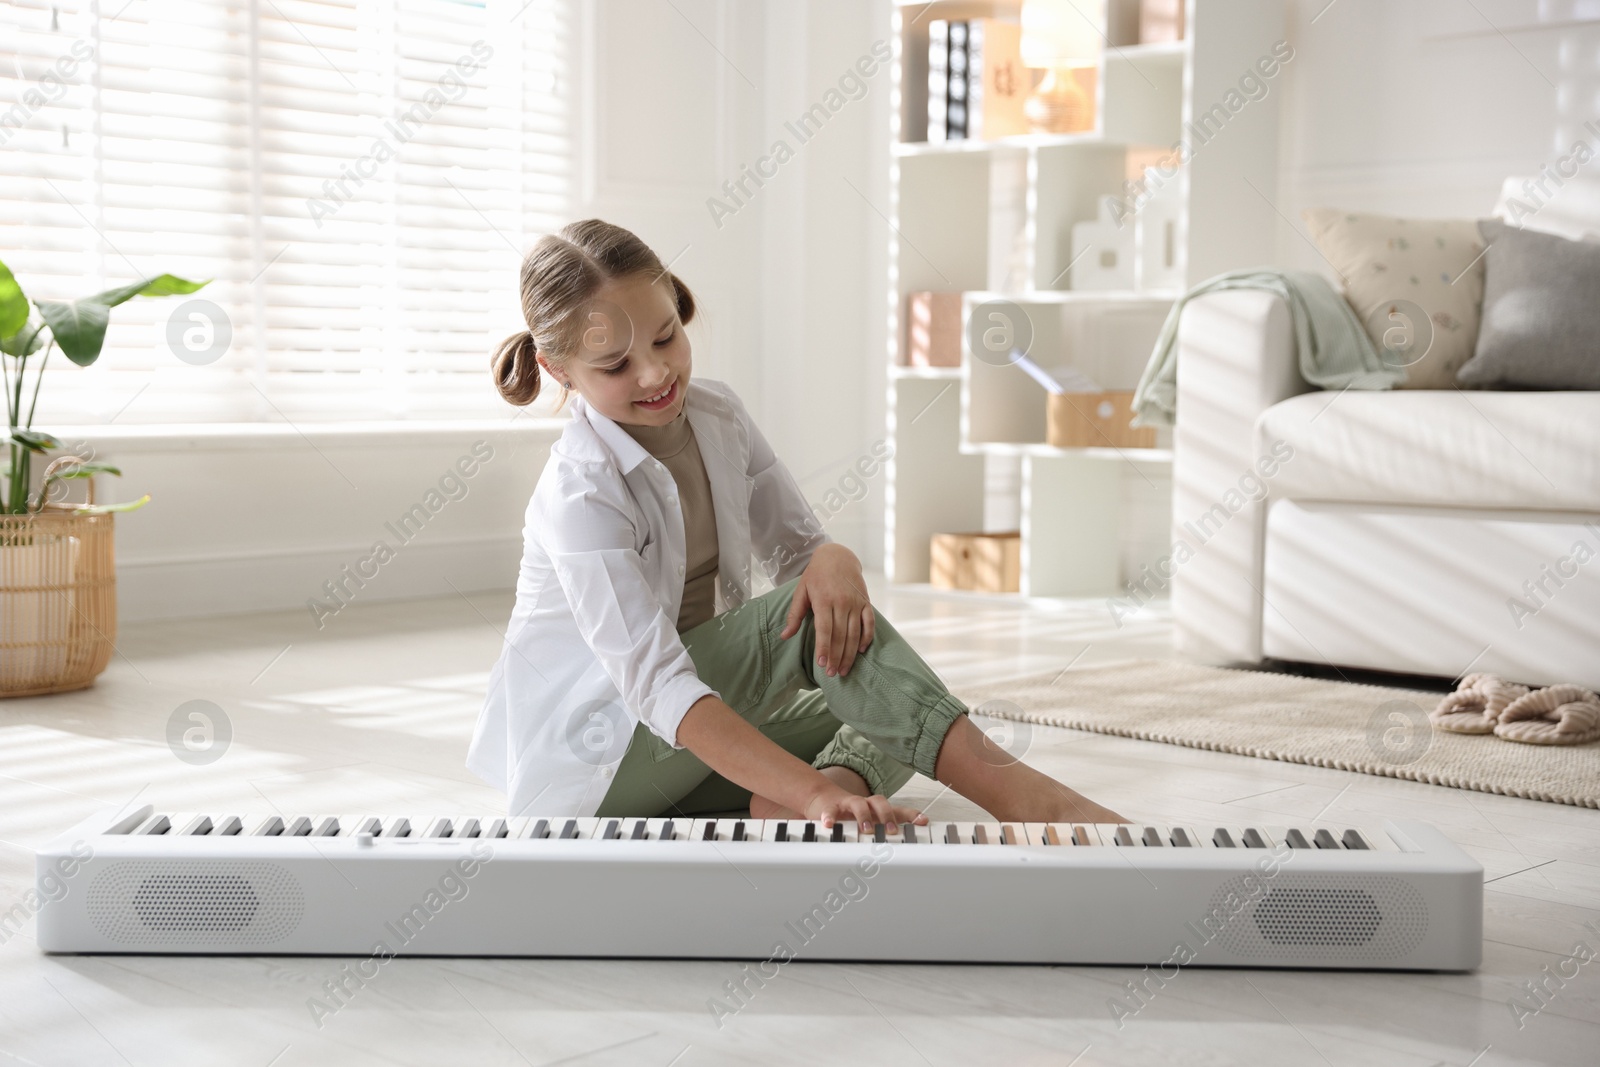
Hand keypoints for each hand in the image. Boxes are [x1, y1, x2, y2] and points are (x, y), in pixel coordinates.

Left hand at [781, 544, 873, 677]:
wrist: (838, 556)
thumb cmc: (816, 575)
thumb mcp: (801, 591)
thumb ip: (794, 615)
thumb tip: (784, 636)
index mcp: (824, 599)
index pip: (825, 629)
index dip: (824, 647)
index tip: (821, 664)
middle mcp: (842, 602)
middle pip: (840, 635)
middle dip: (836, 656)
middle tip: (831, 673)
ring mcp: (856, 602)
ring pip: (855, 633)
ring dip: (850, 653)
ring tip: (843, 670)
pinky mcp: (866, 602)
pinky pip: (869, 623)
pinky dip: (867, 637)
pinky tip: (860, 651)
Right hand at [803, 784, 928, 830]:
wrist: (823, 799)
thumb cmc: (851, 815)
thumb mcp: (871, 823)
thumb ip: (885, 834)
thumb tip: (906, 853)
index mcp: (877, 810)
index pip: (898, 810)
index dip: (911, 815)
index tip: (923, 821)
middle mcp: (866, 804)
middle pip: (880, 802)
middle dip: (888, 816)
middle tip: (892, 831)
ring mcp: (849, 804)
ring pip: (858, 804)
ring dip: (864, 816)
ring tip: (866, 829)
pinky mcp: (831, 807)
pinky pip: (831, 810)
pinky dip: (830, 817)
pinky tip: (830, 824)